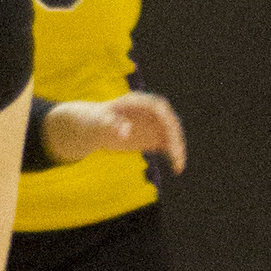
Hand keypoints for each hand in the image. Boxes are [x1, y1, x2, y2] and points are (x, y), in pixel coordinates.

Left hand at [43, 92, 186, 174]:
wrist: (92, 127)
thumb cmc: (93, 121)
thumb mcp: (98, 123)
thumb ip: (110, 125)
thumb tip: (125, 133)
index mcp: (137, 102)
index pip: (159, 108)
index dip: (167, 122)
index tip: (170, 139)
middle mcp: (149, 111)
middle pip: (170, 122)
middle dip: (176, 139)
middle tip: (177, 158)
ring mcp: (152, 124)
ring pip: (172, 135)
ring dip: (177, 150)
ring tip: (178, 168)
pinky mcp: (152, 137)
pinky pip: (167, 145)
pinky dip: (173, 155)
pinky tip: (175, 168)